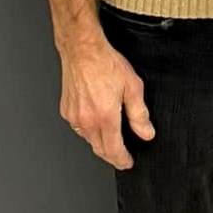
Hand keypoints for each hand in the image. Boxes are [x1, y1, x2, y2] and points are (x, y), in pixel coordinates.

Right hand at [58, 34, 154, 168]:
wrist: (82, 50)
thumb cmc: (106, 63)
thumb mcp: (133, 87)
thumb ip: (139, 114)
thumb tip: (146, 133)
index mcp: (105, 117)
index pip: (113, 150)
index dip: (122, 160)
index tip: (128, 163)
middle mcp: (87, 120)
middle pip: (99, 149)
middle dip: (112, 156)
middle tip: (122, 157)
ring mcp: (74, 116)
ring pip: (88, 139)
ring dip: (100, 143)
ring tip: (112, 140)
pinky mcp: (66, 110)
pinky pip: (79, 128)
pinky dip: (89, 131)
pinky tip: (97, 124)